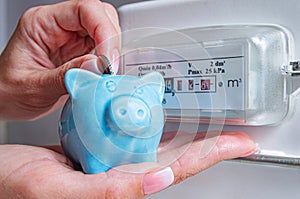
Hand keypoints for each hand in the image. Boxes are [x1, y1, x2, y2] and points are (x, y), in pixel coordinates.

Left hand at [0, 0, 120, 119]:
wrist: (6, 102)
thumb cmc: (8, 91)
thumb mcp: (33, 87)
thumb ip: (65, 76)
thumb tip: (97, 67)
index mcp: (42, 23)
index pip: (84, 10)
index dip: (103, 30)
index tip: (108, 58)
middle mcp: (60, 28)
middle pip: (100, 16)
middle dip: (111, 40)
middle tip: (110, 67)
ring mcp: (72, 41)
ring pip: (106, 32)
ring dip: (112, 52)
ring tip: (107, 74)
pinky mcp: (80, 55)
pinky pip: (103, 51)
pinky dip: (109, 63)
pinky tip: (104, 76)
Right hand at [0, 132, 255, 197]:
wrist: (0, 176)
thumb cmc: (17, 188)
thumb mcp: (58, 191)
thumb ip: (109, 191)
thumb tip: (159, 181)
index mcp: (121, 187)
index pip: (176, 169)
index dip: (211, 156)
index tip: (239, 145)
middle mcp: (122, 173)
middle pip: (174, 154)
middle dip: (205, 141)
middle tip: (232, 130)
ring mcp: (112, 159)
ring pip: (154, 139)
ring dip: (180, 128)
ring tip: (205, 118)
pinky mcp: (99, 146)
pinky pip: (131, 129)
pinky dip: (146, 117)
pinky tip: (155, 110)